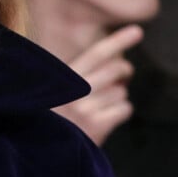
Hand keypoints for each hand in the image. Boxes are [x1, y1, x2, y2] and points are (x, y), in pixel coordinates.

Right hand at [53, 25, 142, 145]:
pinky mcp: (96, 127)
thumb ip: (76, 71)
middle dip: (125, 69)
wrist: (40, 146)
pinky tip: (107, 115)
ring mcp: (86, 109)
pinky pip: (124, 109)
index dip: (117, 41)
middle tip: (124, 71)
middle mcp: (76, 90)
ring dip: (118, 94)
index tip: (137, 31)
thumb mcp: (55, 85)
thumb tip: (114, 60)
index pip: (96, 53)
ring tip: (103, 101)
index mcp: (64, 76)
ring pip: (121, 91)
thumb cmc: (50, 111)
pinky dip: (120, 110)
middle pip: (115, 69)